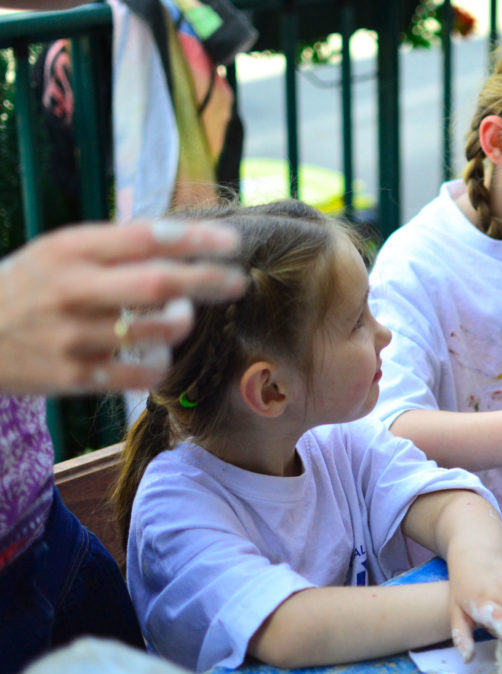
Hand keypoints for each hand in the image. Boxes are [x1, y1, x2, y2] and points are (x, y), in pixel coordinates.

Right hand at [0, 219, 243, 393]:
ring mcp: (73, 336)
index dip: (195, 240)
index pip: (145, 237)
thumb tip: (187, 235)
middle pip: (158, 284)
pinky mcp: (74, 377)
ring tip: (181, 317)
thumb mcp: (60, 250)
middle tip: (238, 282)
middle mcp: (72, 289)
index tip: (232, 243)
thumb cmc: (29, 286)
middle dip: (208, 281)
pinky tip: (156, 354)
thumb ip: (116, 244)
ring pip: (157, 332)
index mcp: (70, 249)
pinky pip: (141, 374)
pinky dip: (160, 364)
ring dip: (182, 324)